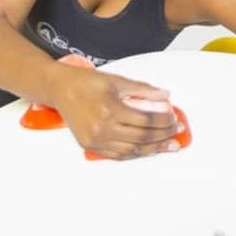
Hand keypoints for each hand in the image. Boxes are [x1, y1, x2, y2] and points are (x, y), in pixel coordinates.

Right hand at [49, 68, 179, 159]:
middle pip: (142, 137)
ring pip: (132, 150)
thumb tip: (164, 95)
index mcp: (110, 109)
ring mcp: (96, 140)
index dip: (163, 120)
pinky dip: (135, 153)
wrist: (59, 89)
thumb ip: (142, 89)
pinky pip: (118, 155)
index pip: (146, 120)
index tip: (173, 117)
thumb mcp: (116, 80)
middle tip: (176, 131)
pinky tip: (147, 149)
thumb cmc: (85, 82)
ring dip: (153, 148)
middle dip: (163, 135)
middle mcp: (103, 128)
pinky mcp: (90, 146)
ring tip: (168, 145)